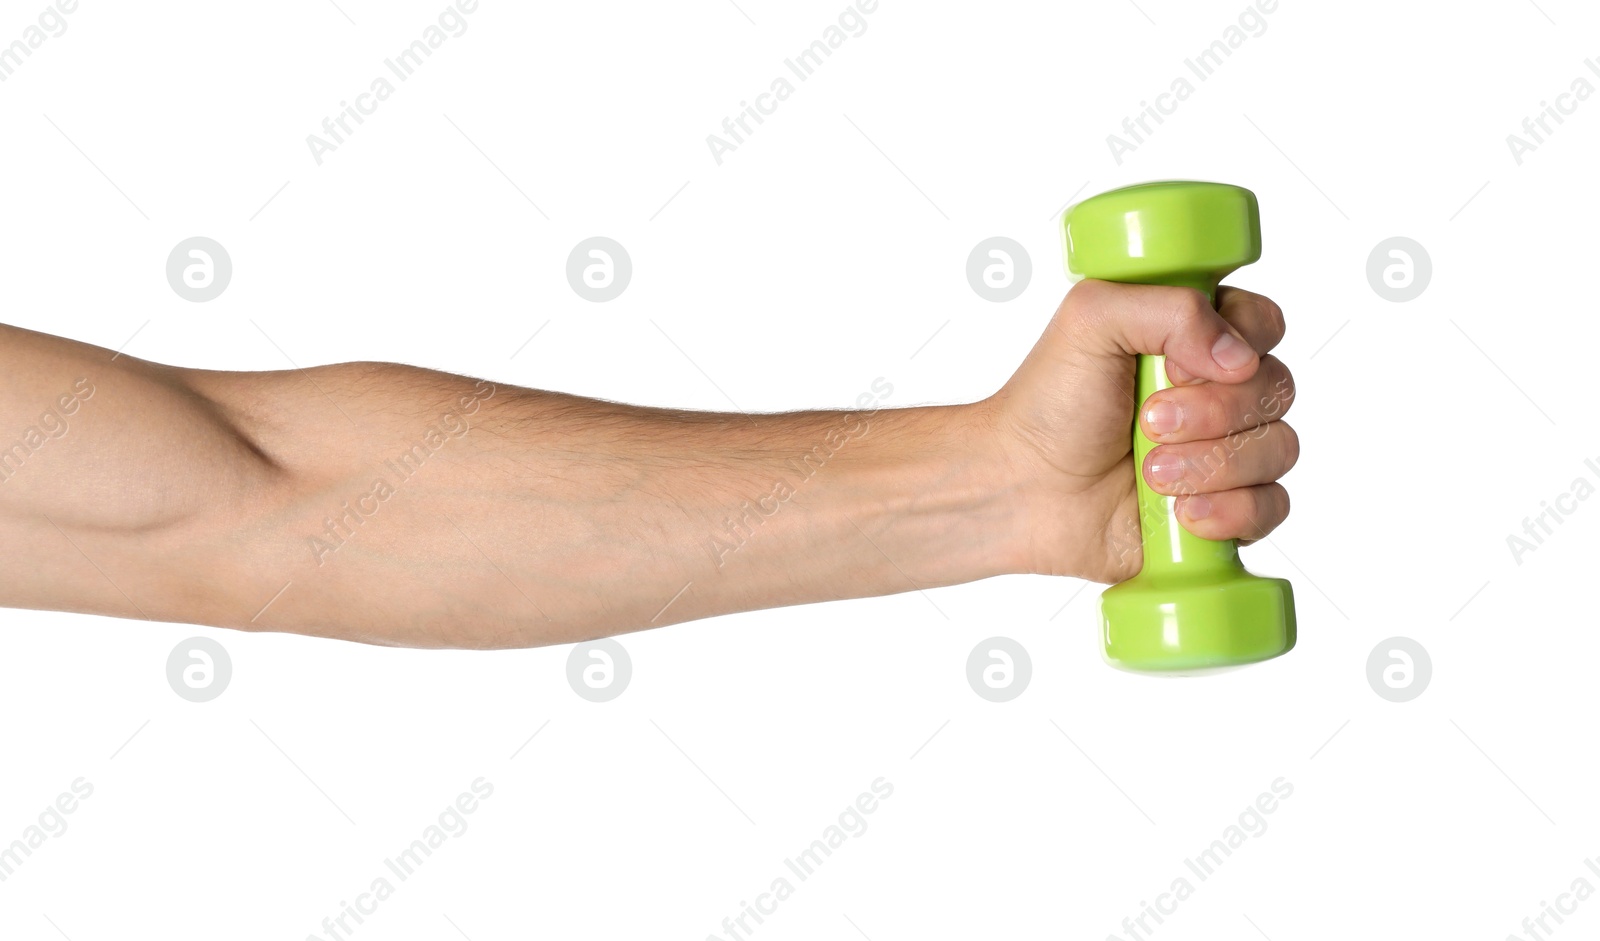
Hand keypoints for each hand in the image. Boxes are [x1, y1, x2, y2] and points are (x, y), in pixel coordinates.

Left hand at [986, 280, 1298, 583]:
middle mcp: (1218, 392)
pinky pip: (1271, 508)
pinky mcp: (1224, 510)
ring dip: (1213, 463)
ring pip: (1278, 448)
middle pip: (1277, 388)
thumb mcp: (1090, 321)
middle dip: (1214, 410)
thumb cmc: (1048, 405)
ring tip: (1149, 473)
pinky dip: (1231, 512)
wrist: (1020, 490)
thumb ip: (1168, 307)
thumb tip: (1237, 355)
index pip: (1264, 325)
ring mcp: (1224, 453)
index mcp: (1195, 338)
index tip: (1176, 366)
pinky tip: (1182, 514)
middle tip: (1149, 423)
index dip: (1239, 344)